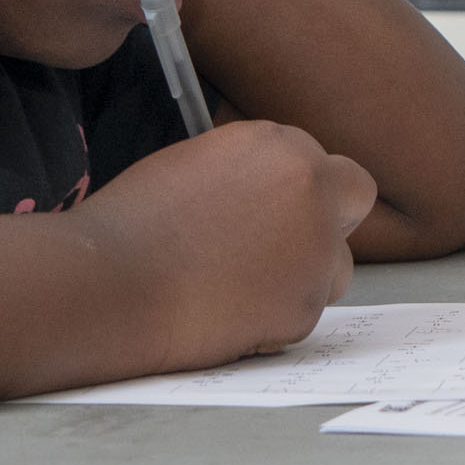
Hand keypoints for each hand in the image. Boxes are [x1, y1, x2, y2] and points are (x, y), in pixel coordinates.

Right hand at [80, 119, 376, 374]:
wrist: (110, 282)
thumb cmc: (135, 224)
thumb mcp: (200, 166)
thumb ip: (251, 174)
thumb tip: (268, 195)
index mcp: (280, 145)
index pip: (318, 162)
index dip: (298, 190)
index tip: (271, 212)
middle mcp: (311, 189)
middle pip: (354, 196)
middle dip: (330, 218)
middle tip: (286, 246)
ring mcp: (314, 249)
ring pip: (334, 265)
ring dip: (304, 276)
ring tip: (239, 288)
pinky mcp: (304, 307)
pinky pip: (303, 313)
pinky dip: (274, 318)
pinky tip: (225, 315)